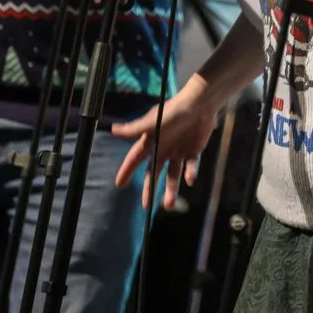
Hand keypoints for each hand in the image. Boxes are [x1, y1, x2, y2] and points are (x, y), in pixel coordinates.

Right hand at [111, 83, 219, 208]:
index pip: (135, 159)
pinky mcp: (194, 152)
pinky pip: (191, 166)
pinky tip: (189, 180)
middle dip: (149, 190)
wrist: (199, 104)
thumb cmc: (173, 110)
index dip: (126, 170)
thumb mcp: (152, 121)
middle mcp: (163, 149)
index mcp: (151, 141)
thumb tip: (113, 129)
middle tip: (146, 207)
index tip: (119, 184)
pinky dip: (190, 173)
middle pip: (154, 173)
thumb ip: (134, 128)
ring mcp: (179, 152)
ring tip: (168, 205)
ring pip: (173, 175)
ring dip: (171, 190)